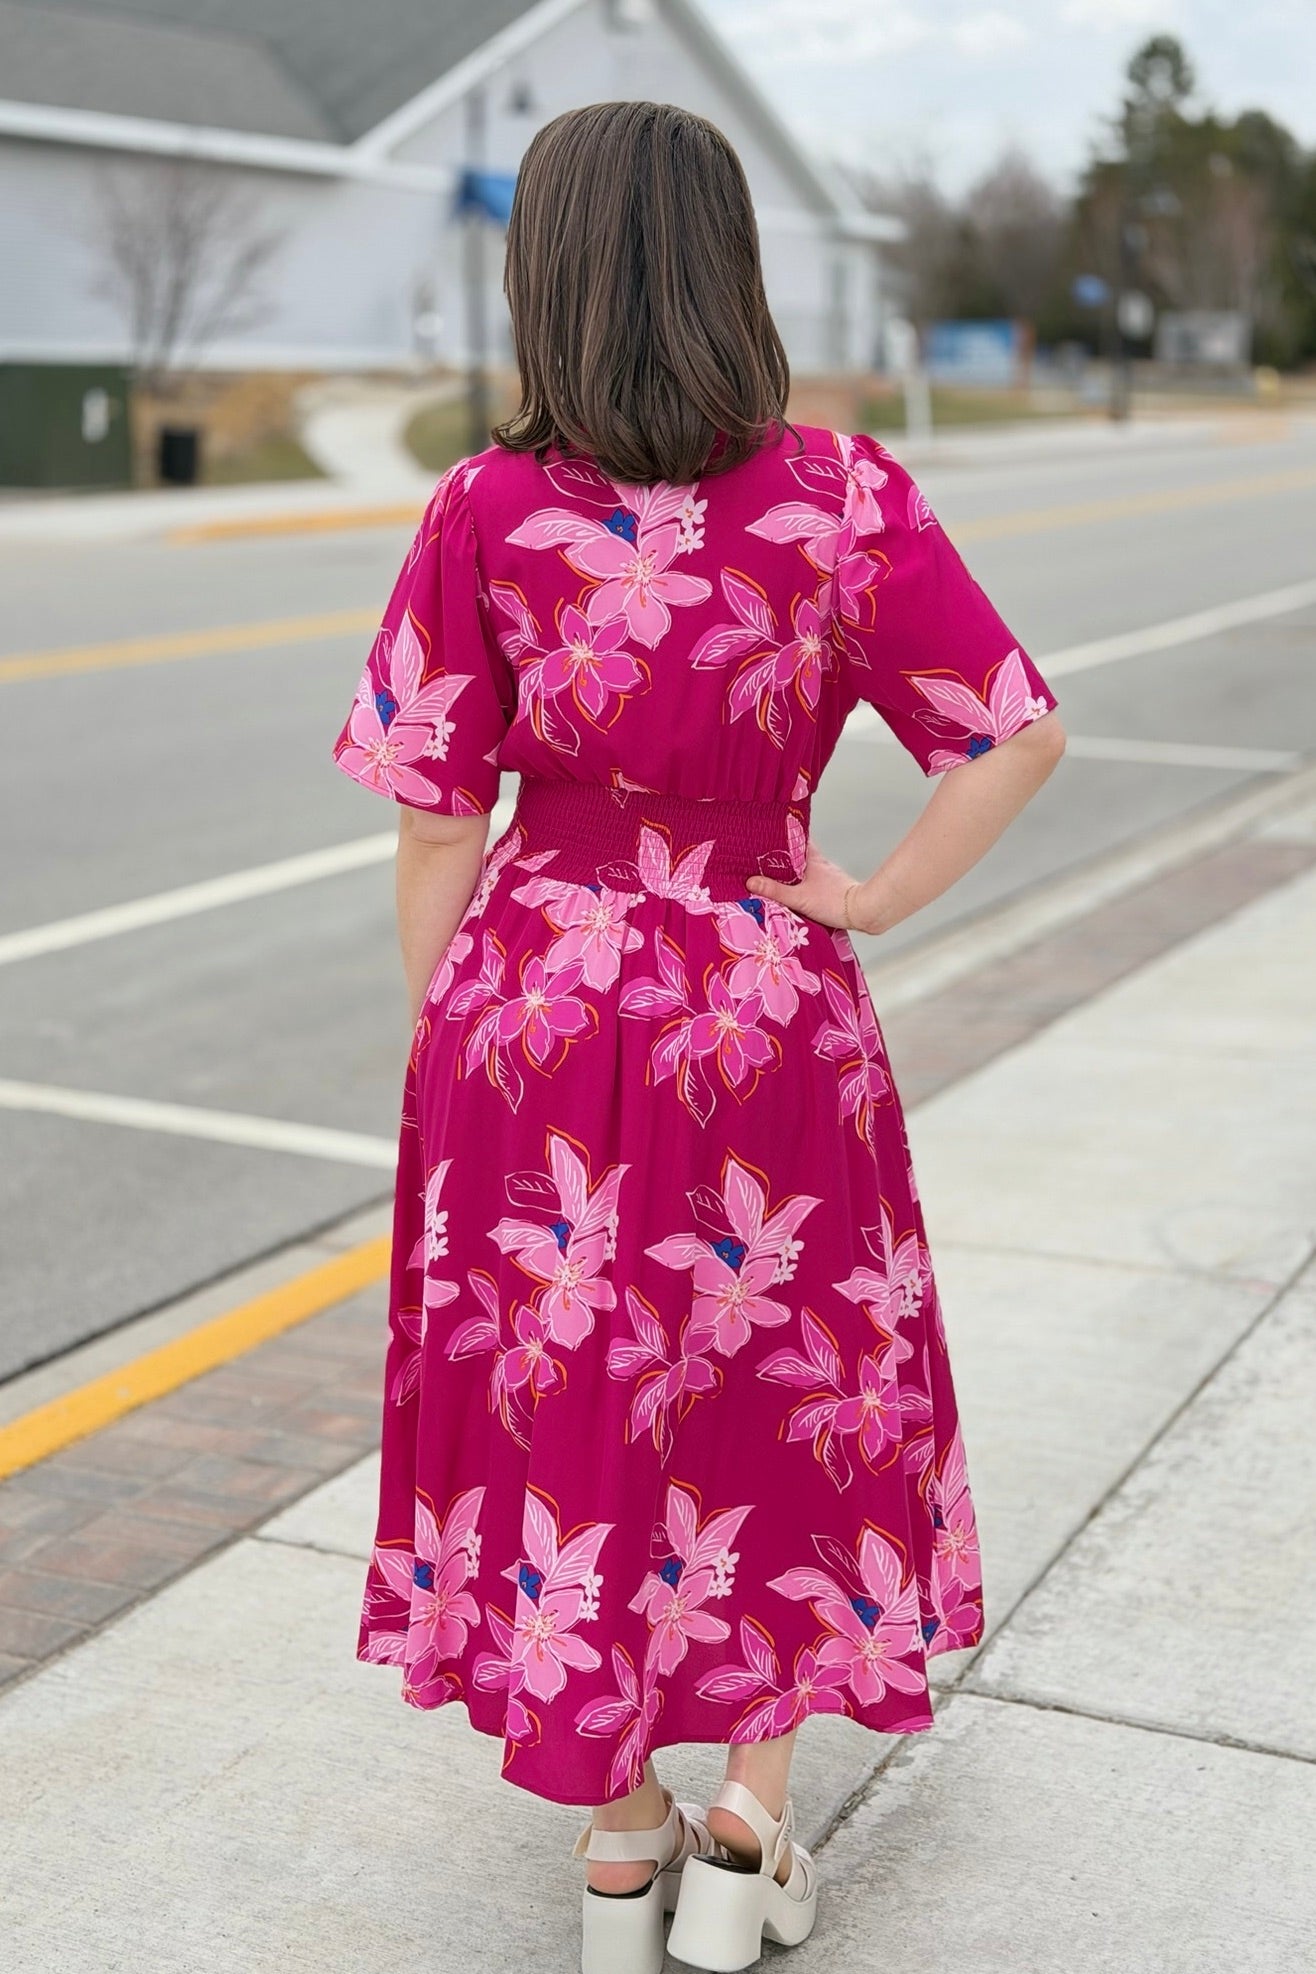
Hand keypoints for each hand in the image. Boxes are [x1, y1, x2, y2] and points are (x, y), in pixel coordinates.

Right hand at [746, 840, 868, 930]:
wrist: (864, 912)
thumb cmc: (835, 902)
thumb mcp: (799, 897)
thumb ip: (775, 890)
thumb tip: (751, 882)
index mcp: (812, 859)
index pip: (796, 838)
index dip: (783, 834)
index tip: (769, 831)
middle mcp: (820, 865)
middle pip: (797, 854)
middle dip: (782, 855)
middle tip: (765, 856)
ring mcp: (827, 877)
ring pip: (805, 868)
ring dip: (791, 871)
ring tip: (774, 876)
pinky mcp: (831, 889)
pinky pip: (811, 882)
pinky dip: (801, 883)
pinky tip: (795, 893)